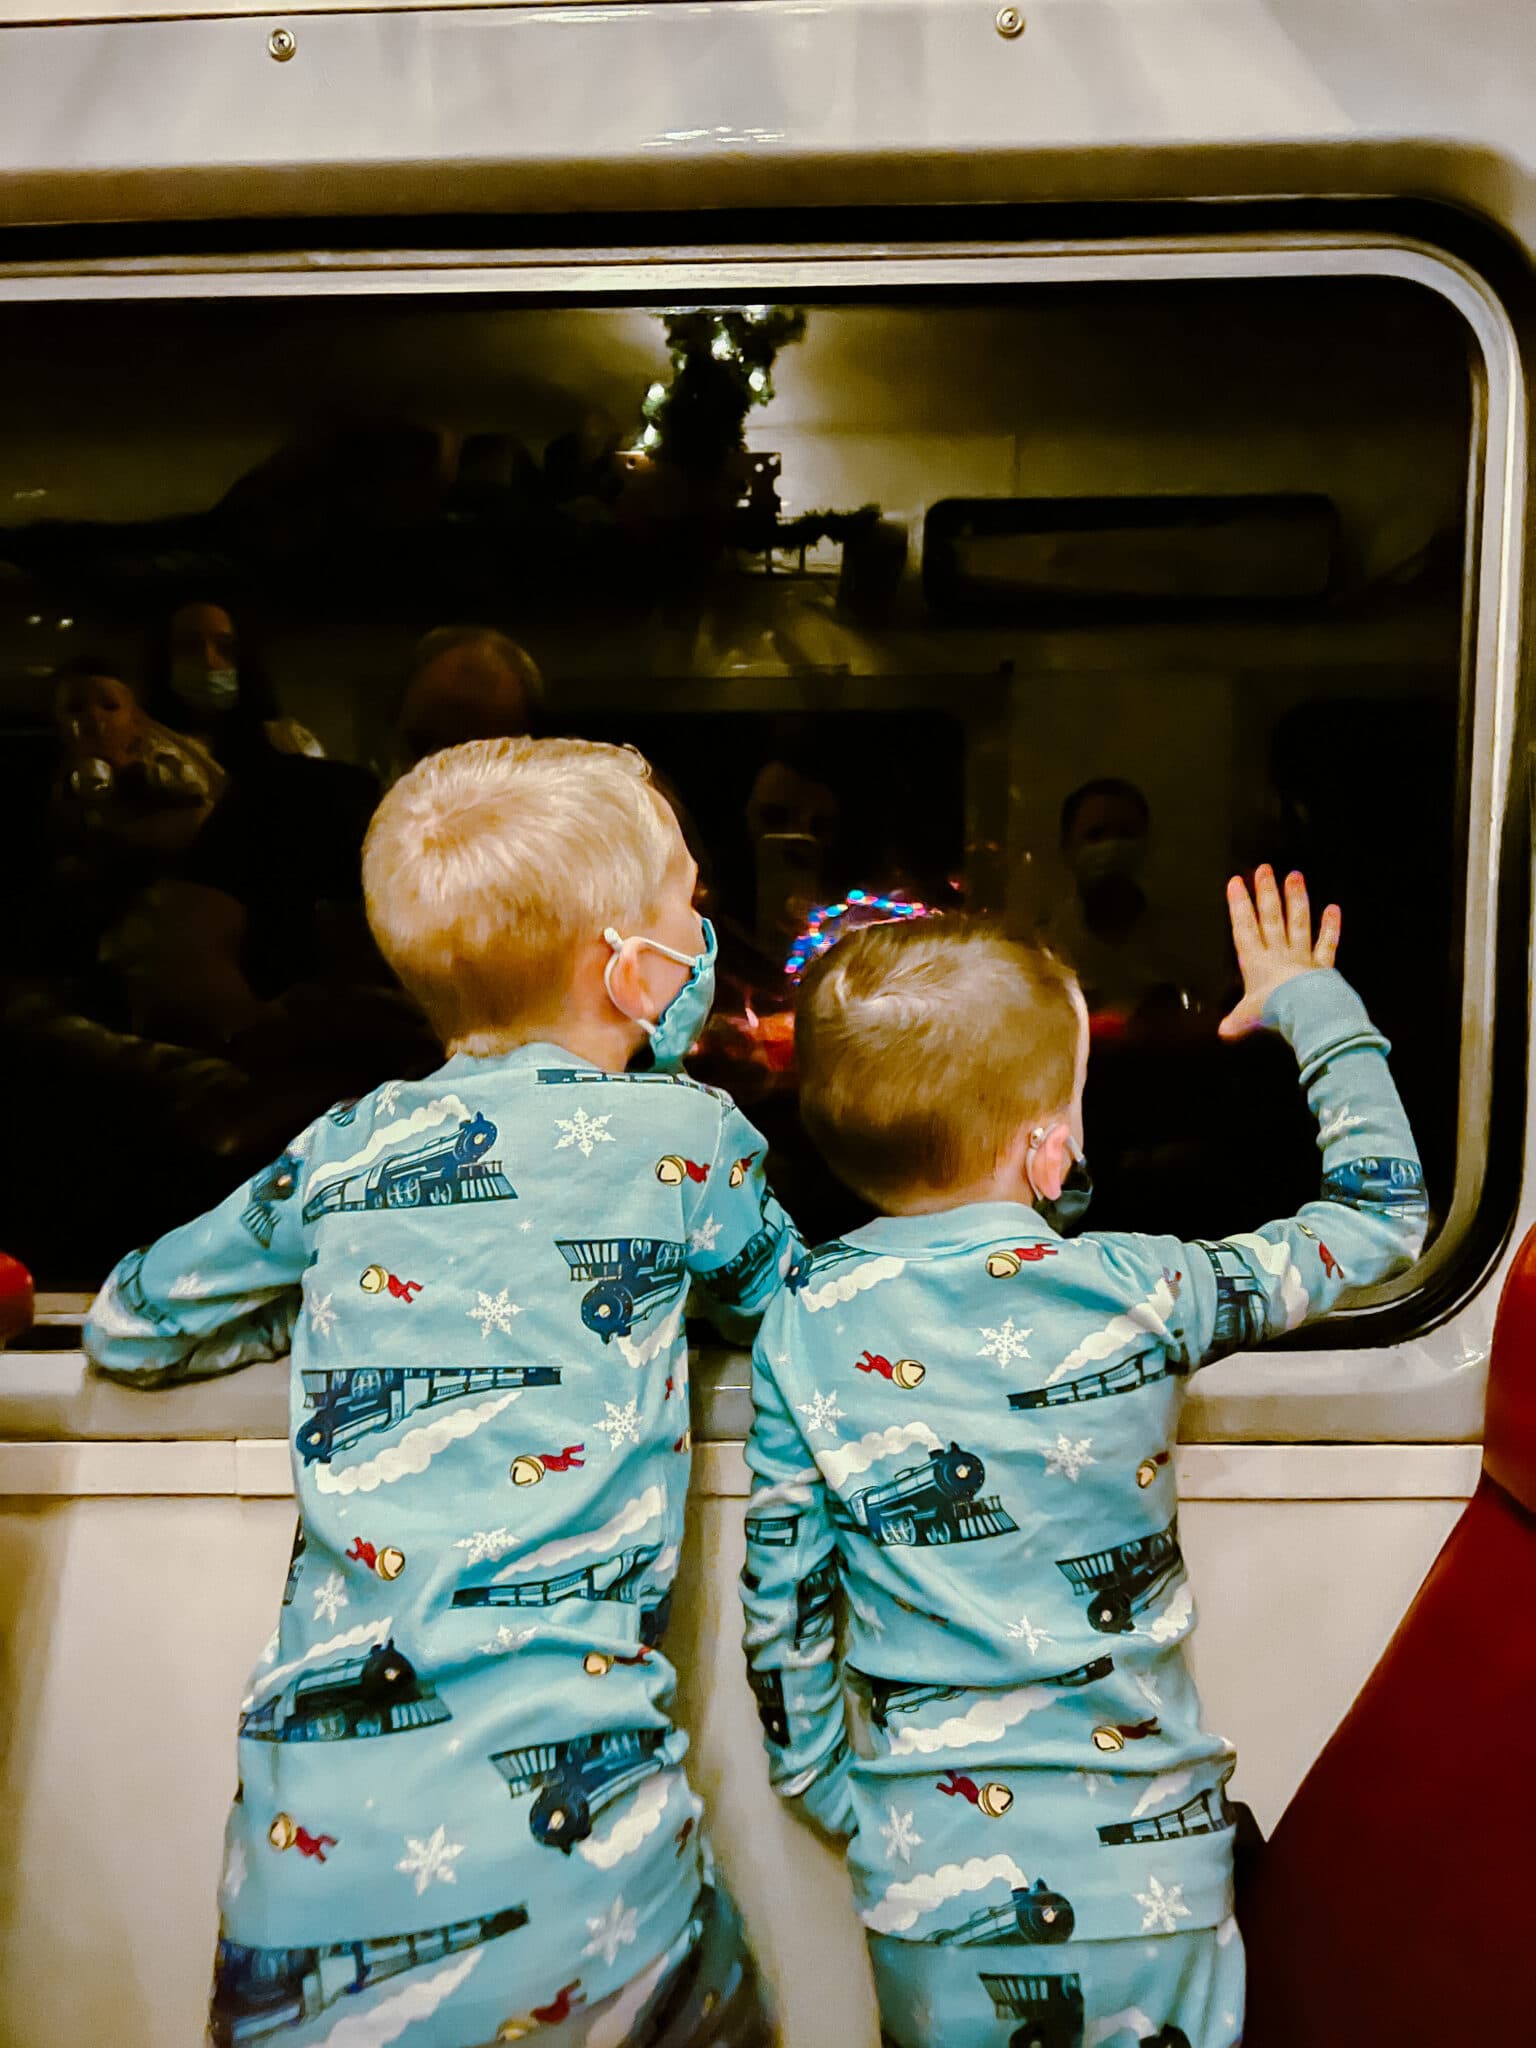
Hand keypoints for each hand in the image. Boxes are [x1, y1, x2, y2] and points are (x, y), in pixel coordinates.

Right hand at [1219, 866, 1339, 1039]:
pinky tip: (1333, 909)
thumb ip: (1236, 1021)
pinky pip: (1327, 943)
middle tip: (1265, 870)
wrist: (1306, 1012)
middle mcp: (1278, 954)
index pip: (1244, 928)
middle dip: (1266, 892)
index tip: (1236, 883)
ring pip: (1297, 922)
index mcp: (1255, 962)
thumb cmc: (1275, 1011)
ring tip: (1295, 876)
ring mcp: (1302, 956)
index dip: (1239, 905)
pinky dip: (1331, 927)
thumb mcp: (1247, 1018)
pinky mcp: (1322, 966)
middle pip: (1270, 917)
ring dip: (1295, 899)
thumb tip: (1224, 1031)